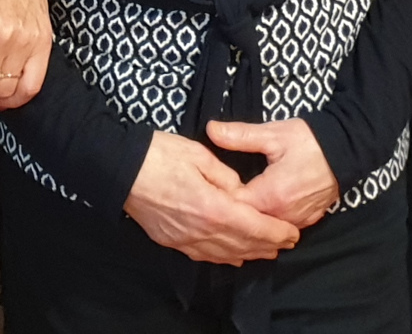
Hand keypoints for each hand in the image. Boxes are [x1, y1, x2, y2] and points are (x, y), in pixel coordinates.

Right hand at [123, 131, 301, 264]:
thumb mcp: (199, 154)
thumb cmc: (158, 155)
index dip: (276, 232)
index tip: (292, 232)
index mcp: (212, 207)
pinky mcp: (171, 240)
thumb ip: (226, 175)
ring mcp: (184, 239)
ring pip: (224, 254)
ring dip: (248, 254)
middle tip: (287, 243)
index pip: (253, 226)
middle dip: (268, 245)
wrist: (119, 168)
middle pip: (242, 245)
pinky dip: (223, 257)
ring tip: (266, 251)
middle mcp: (201, 230)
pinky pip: (203, 255)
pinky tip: (232, 256)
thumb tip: (239, 190)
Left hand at [202, 118, 338, 228]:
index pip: (234, 208)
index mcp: (272, 195)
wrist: (348, 150)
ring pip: (264, 231)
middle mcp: (284, 215)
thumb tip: (211, 129)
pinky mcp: (307, 222)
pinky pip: (280, 230)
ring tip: (228, 212)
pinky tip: (253, 217)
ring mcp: (298, 221)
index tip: (206, 190)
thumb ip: (240, 135)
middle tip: (212, 203)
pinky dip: (266, 225)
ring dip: (248, 223)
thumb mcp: (273, 134)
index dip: (218, 199)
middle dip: (229, 215)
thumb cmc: (310, 141)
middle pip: (248, 225)